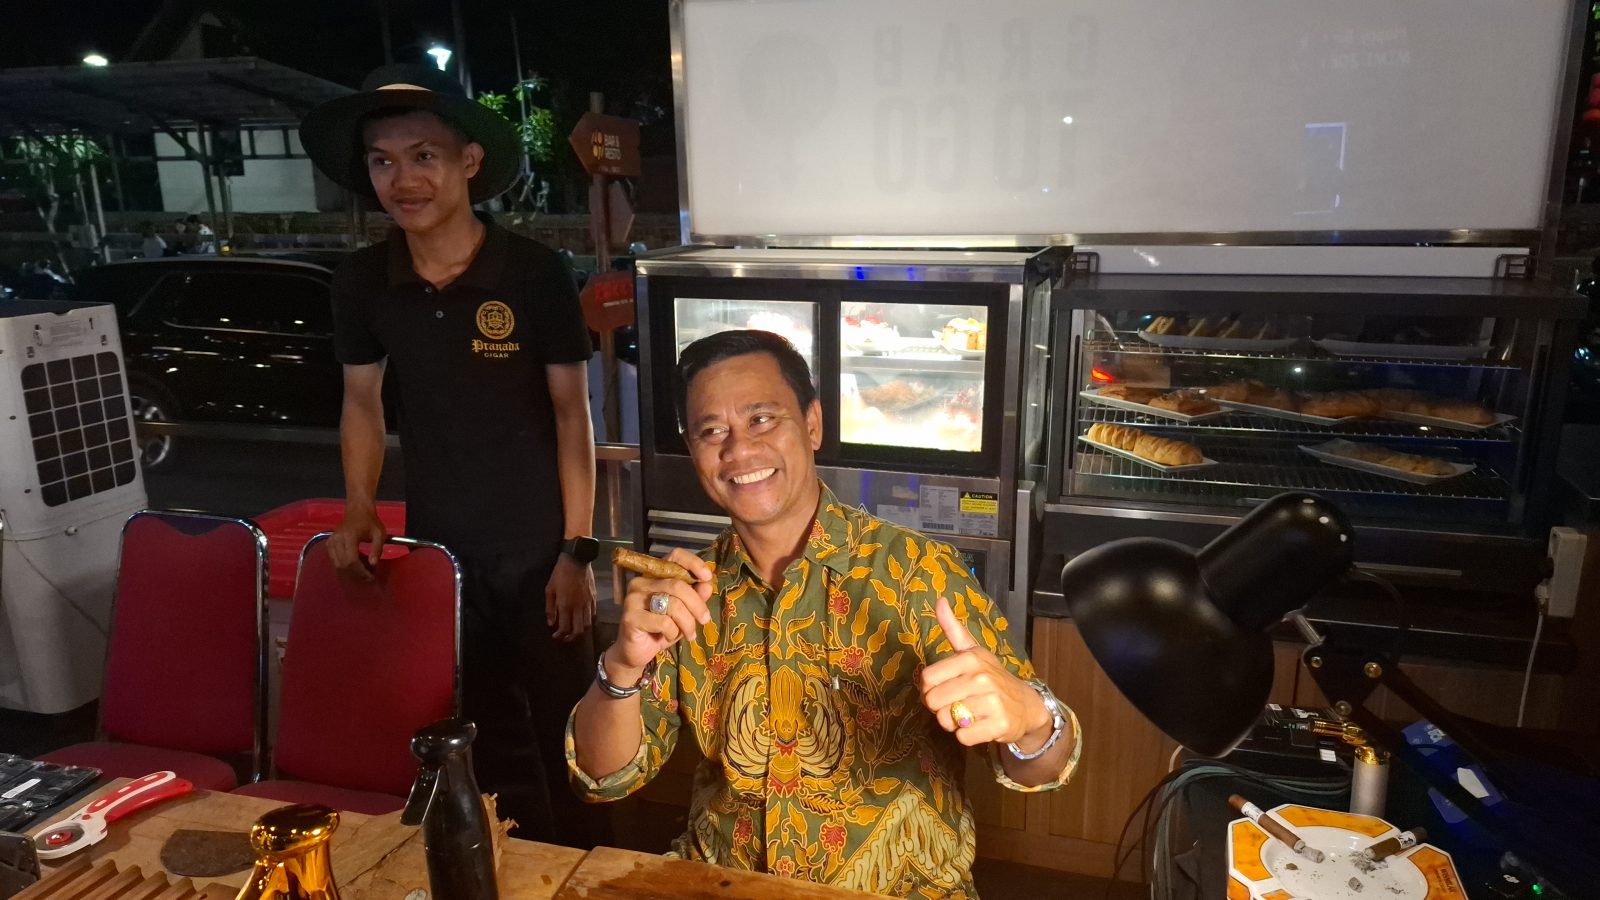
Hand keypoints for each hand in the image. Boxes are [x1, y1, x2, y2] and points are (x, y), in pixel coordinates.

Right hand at [328, 503, 386, 581]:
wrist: (357, 510)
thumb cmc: (370, 521)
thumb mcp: (379, 534)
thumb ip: (377, 549)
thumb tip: (373, 564)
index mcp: (349, 537)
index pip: (352, 560)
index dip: (361, 571)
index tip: (371, 577)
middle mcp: (337, 540)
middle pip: (343, 565)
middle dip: (356, 574)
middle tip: (368, 577)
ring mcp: (331, 542)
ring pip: (337, 565)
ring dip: (350, 572)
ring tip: (362, 573)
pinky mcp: (329, 544)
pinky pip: (334, 561)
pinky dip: (344, 567)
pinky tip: (355, 567)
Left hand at [546, 554, 596, 640]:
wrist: (577, 560)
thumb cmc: (560, 574)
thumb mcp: (549, 589)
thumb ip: (550, 608)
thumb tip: (551, 623)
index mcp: (565, 605)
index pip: (565, 627)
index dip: (560, 635)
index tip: (555, 636)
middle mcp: (578, 607)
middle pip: (578, 630)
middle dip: (571, 637)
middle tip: (565, 637)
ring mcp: (588, 603)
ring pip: (587, 624)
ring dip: (580, 631)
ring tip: (574, 630)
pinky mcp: (594, 599)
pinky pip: (593, 614)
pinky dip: (587, 620)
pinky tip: (581, 619)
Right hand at [605, 548, 713, 683]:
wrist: (636, 653)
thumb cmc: (660, 629)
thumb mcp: (683, 613)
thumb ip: (694, 597)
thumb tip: (707, 585)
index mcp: (654, 575)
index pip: (674, 556)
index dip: (693, 563)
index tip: (707, 577)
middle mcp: (641, 582)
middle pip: (678, 585)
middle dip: (697, 604)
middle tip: (705, 620)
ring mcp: (634, 599)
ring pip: (673, 604)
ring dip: (687, 622)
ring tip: (689, 634)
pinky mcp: (630, 617)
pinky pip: (664, 622)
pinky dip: (673, 632)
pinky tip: (669, 637)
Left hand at [919, 596, 1050, 747]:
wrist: (1026, 704)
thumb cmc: (991, 677)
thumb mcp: (973, 651)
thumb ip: (952, 629)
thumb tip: (939, 600)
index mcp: (970, 659)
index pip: (927, 679)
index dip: (929, 688)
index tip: (942, 689)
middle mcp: (981, 678)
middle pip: (934, 702)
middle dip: (940, 708)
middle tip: (955, 704)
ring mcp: (992, 702)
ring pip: (947, 720)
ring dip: (953, 722)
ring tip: (968, 714)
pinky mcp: (1000, 724)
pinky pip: (963, 737)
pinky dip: (967, 736)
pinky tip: (979, 725)